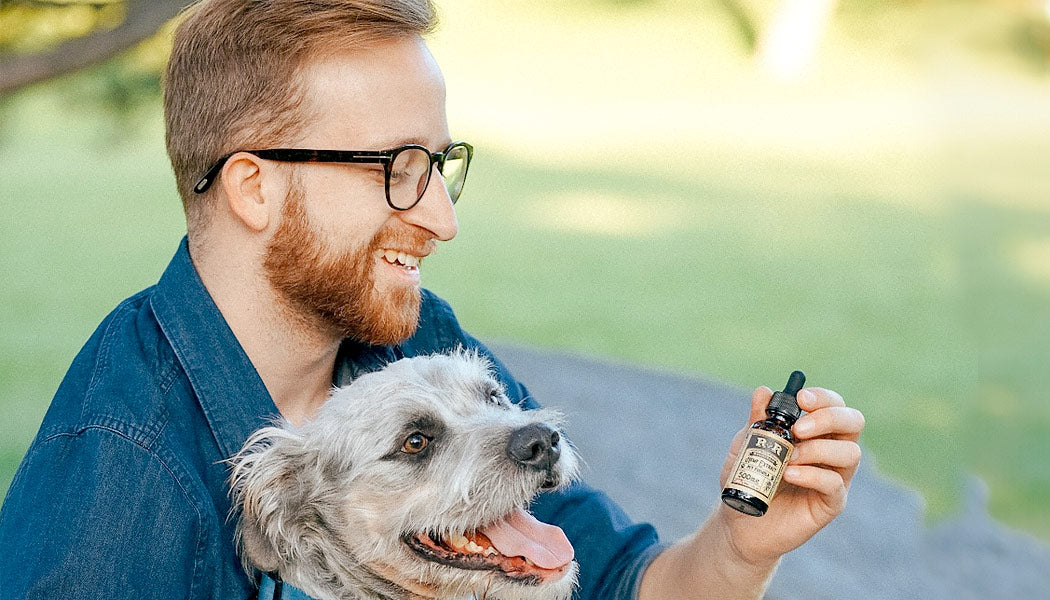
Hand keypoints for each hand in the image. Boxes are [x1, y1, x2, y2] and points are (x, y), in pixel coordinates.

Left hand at [717, 385, 864, 565]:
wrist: (740, 522)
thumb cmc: (747, 478)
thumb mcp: (746, 445)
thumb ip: (757, 420)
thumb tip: (763, 391)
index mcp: (815, 432)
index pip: (835, 406)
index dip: (823, 398)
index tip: (800, 399)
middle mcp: (831, 452)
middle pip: (853, 422)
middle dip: (828, 417)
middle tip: (798, 428)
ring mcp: (835, 478)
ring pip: (850, 453)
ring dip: (818, 449)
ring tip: (789, 458)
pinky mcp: (831, 504)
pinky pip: (835, 484)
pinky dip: (812, 475)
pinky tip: (790, 474)